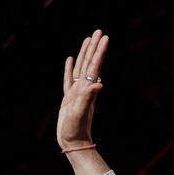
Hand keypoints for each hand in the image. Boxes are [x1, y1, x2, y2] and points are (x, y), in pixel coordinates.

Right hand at [57, 30, 108, 150]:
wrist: (73, 142)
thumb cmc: (76, 129)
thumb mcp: (81, 113)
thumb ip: (88, 98)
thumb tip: (99, 84)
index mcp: (87, 89)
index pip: (94, 66)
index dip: (99, 51)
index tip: (104, 37)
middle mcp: (84, 88)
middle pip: (90, 63)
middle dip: (94, 47)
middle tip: (98, 31)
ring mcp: (76, 92)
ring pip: (81, 68)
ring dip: (84, 54)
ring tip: (87, 40)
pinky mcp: (69, 98)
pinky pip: (69, 79)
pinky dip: (70, 68)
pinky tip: (70, 60)